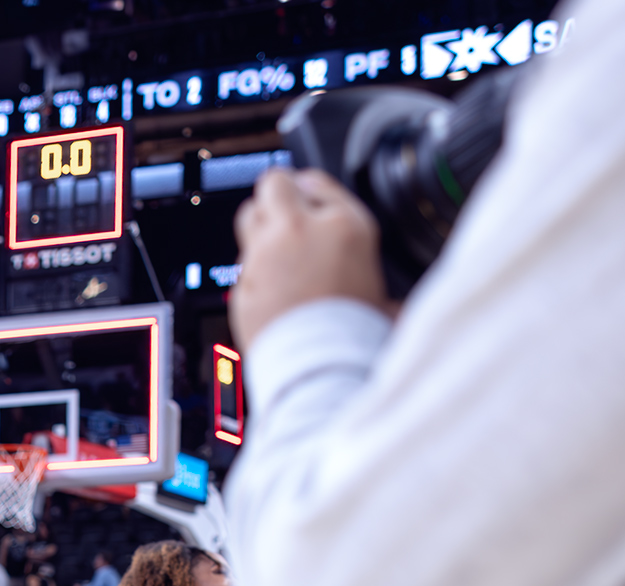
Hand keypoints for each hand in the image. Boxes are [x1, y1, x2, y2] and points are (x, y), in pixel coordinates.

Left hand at [231, 168, 388, 352]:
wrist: (320, 366)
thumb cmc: (357, 333)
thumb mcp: (382, 289)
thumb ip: (366, 264)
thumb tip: (380, 276)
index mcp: (345, 224)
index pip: (317, 180)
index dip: (310, 189)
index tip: (309, 199)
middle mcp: (300, 230)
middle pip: (274, 183)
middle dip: (277, 195)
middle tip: (285, 214)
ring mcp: (265, 253)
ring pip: (249, 214)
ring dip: (259, 223)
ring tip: (275, 246)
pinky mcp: (242, 278)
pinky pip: (242, 260)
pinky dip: (253, 266)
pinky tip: (269, 284)